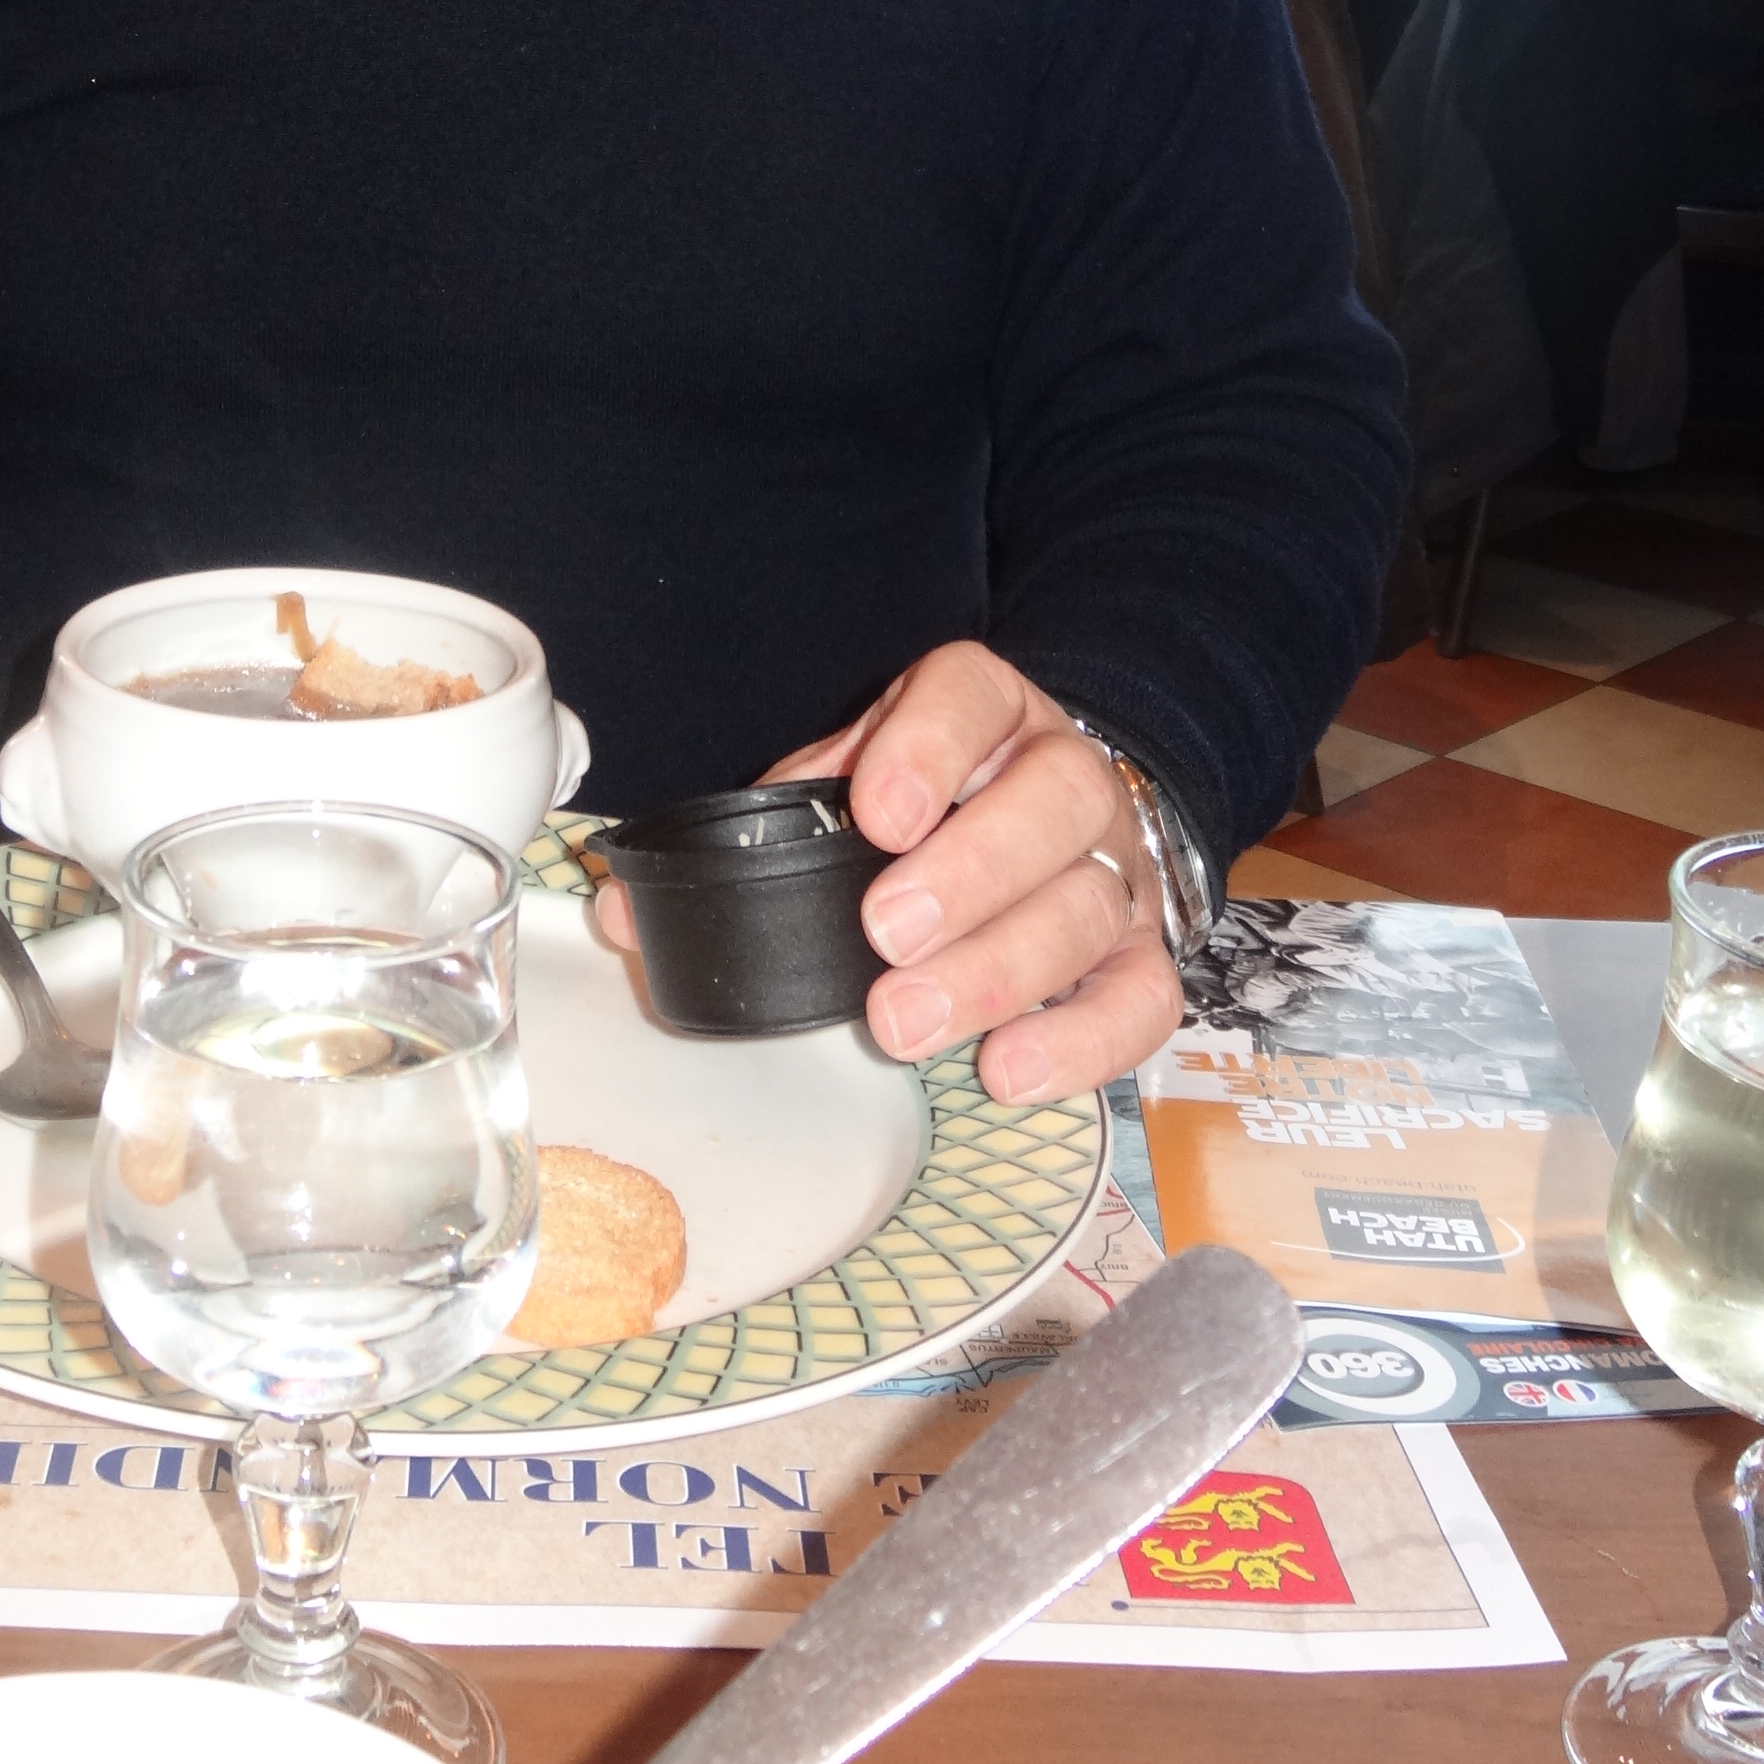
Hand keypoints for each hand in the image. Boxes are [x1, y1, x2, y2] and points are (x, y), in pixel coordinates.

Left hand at [596, 643, 1182, 1098]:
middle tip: (885, 935)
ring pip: (1090, 903)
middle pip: (1053, 803)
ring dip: (1000, 968)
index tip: (875, 810)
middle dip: (970, 870)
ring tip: (906, 1023)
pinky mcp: (1139, 953)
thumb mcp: (847, 784)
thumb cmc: (927, 805)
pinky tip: (1006, 1069)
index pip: (972, 695)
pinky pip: (1140, 998)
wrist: (1051, 811)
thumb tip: (623, 911)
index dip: (929, 746)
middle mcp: (1061, 776)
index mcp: (983, 713)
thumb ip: (756, 830)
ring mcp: (1112, 866)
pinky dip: (1081, 1041)